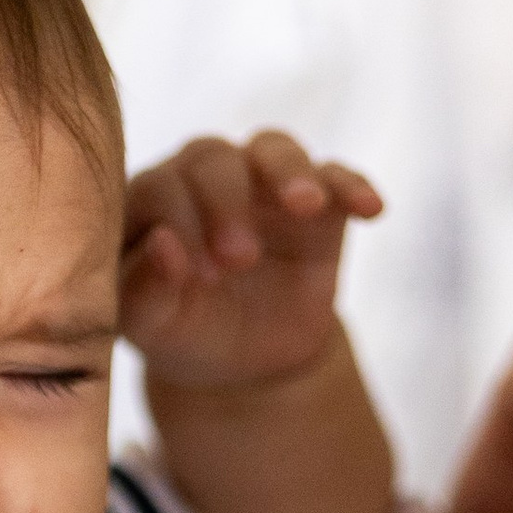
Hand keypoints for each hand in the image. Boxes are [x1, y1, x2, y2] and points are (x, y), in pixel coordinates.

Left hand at [123, 132, 382, 397]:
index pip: (158, 188)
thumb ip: (142, 292)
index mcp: (151, 202)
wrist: (247, 364)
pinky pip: (336, 175)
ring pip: (273, 148)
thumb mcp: (154, 329)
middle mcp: (201, 179)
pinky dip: (352, 186)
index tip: (200, 277)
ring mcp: (261, 184)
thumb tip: (164, 245)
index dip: (177, 223)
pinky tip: (369, 208)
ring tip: (306, 206)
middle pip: (212, 158)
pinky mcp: (317, 202)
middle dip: (227, 202)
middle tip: (240, 260)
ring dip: (291, 172)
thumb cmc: (185, 334)